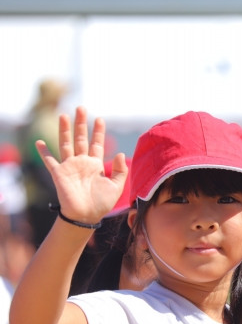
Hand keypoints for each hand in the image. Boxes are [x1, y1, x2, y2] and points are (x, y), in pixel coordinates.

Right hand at [36, 106, 127, 225]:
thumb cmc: (102, 203)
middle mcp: (82, 163)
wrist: (86, 216)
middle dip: (81, 124)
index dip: (98, 132)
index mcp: (95, 165)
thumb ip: (120, 170)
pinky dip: (44, 152)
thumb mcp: (116, 186)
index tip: (99, 119)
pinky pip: (50, 160)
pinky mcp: (59, 173)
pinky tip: (39, 142)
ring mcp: (70, 167)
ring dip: (64, 130)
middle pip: (80, 139)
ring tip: (64, 115)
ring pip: (66, 144)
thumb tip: (119, 153)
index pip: (97, 144)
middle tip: (81, 108)